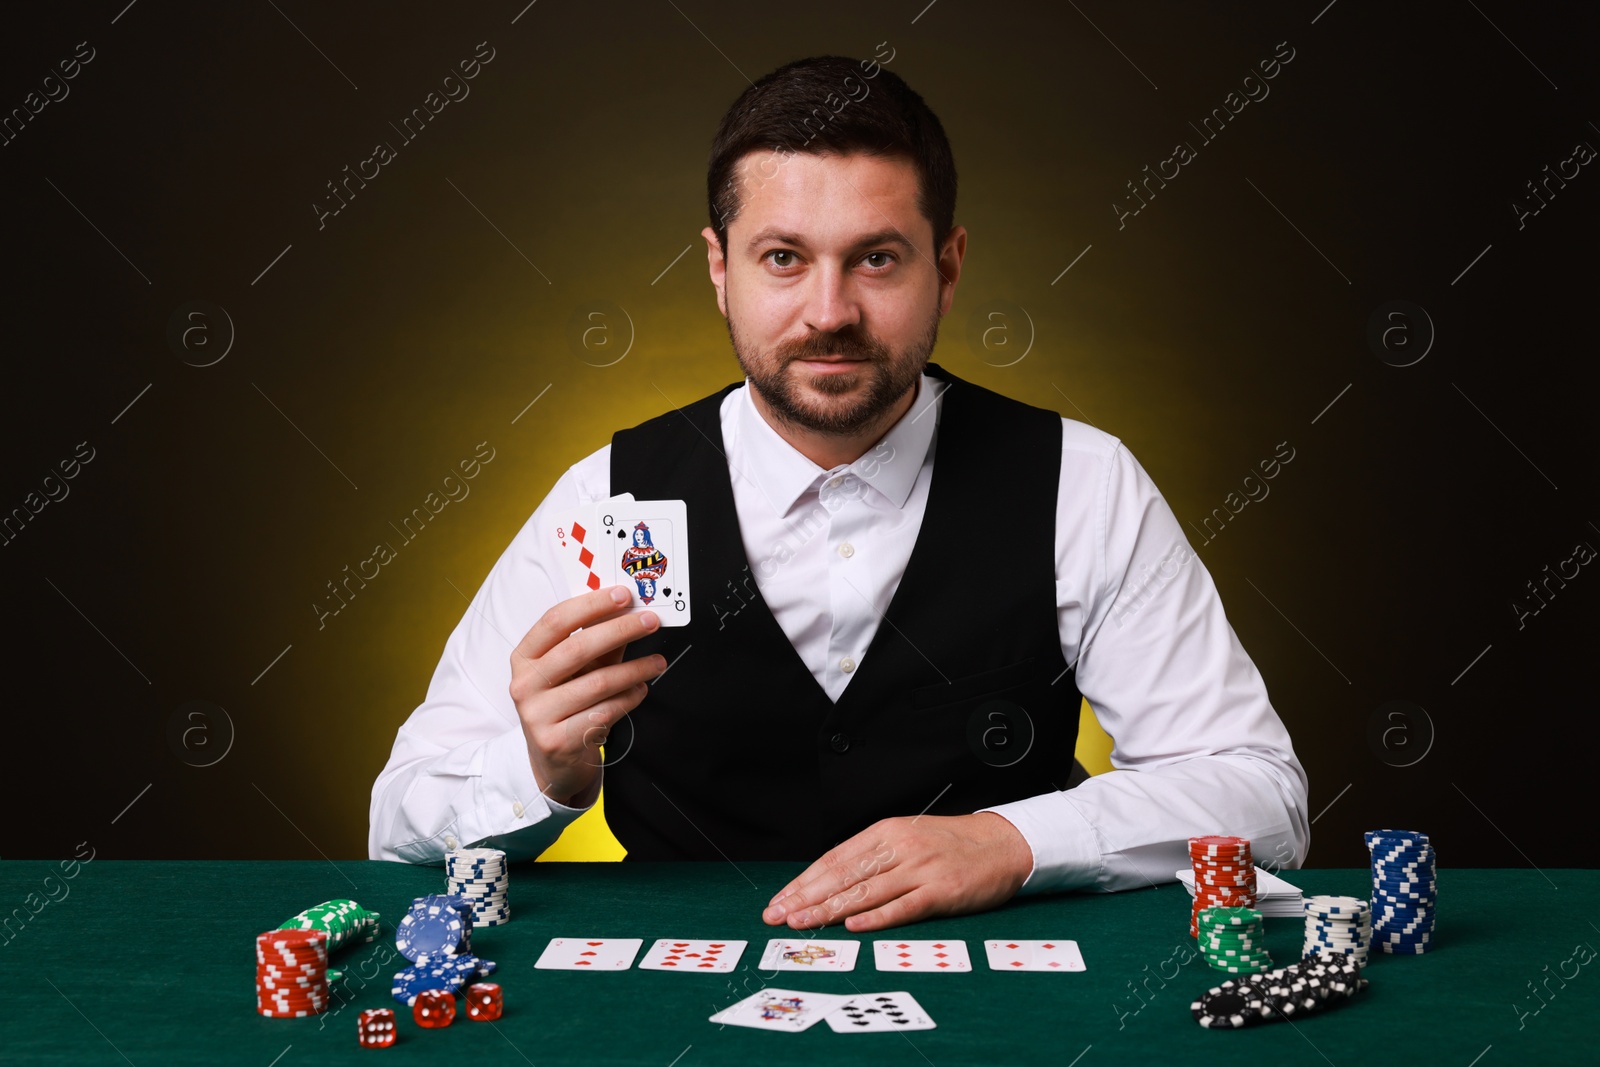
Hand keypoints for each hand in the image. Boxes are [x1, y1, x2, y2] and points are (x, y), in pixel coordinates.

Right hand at [509, 585, 664, 805]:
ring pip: (597, 683)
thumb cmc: (567, 705)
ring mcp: (537, 715)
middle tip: (650, 622)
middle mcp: (524, 684)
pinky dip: (629, 698)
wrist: (553, 762)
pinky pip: (604, 712)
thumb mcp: (577, 670)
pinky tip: (640, 690)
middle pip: (576, 647)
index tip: (624, 595)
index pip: (555, 621)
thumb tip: (629, 611)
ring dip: (635, 669)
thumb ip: (598, 642)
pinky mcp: (556, 742)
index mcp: (524, 657)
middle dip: (620, 630)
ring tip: (657, 663)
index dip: (591, 605)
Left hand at [760, 813, 1033, 931]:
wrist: (1002, 844)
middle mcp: (899, 847)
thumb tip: (830, 882)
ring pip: (865, 891)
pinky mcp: (942, 891)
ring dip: (829, 910)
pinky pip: (903, 906)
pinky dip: (876, 917)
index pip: (835, 859)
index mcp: (886, 832)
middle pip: (843, 874)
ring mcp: (920, 869)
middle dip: (805, 897)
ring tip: (801, 923)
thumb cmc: (950, 845)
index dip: (804, 881)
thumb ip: (873, 858)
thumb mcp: (906, 839)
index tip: (780, 899)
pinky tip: (853, 926)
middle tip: (777, 915)